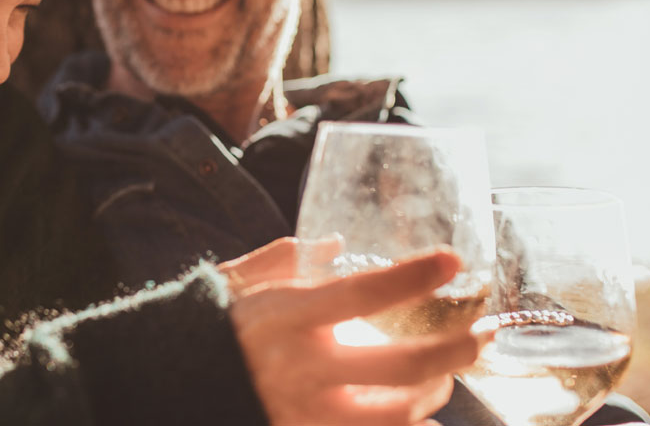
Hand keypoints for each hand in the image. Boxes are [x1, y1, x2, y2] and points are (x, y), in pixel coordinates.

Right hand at [224, 239, 486, 425]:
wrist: (164, 394)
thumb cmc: (202, 334)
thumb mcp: (232, 287)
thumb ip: (280, 262)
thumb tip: (332, 242)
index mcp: (284, 318)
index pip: (362, 292)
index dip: (414, 276)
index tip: (452, 262)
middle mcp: (301, 370)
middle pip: (403, 365)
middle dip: (456, 349)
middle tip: (485, 333)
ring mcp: (307, 414)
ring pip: (398, 413)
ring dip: (434, 393)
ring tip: (447, 374)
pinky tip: (424, 419)